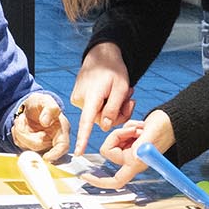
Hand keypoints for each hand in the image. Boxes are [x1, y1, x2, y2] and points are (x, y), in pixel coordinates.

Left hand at [11, 93, 70, 161]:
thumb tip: (46, 121)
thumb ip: (50, 108)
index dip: (56, 154)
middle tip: (21, 119)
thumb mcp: (45, 100)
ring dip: (19, 133)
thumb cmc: (40, 104)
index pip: (63, 146)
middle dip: (25, 134)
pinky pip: (20, 145)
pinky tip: (20, 126)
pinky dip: (16, 135)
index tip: (46, 157)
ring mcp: (42, 145)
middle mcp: (53, 140)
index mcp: (62, 129)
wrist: (28, 107)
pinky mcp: (31, 146)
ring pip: (28, 147)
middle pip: (39, 147)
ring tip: (21, 120)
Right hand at [71, 43, 134, 159]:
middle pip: (101, 120)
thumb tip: (107, 126)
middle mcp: (81, 100)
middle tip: (130, 99)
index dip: (84, 138)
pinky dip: (107, 104)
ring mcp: (79, 100)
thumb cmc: (113, 70)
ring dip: (114, 107)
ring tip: (122, 92)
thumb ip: (115, 109)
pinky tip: (111, 92)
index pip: (87, 122)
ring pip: (100, 115)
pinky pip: (96, 109)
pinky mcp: (80, 99)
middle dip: (117, 113)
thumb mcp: (121, 88)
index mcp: (92, 97)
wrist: (101, 56)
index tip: (79, 152)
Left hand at [92, 109, 174, 189]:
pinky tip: (140, 126)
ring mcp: (131, 150)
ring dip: (124, 131)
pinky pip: (119, 134)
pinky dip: (127, 127)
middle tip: (135, 130)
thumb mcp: (151, 137)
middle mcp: (132, 159)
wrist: (172, 119)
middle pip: (108, 151)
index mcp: (136, 164)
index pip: (116, 180)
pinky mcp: (131, 141)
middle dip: (118, 136)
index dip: (100, 182)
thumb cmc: (165, 129)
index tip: (85, 176)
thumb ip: (141, 147)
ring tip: (140, 128)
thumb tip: (136, 154)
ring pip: (113, 141)